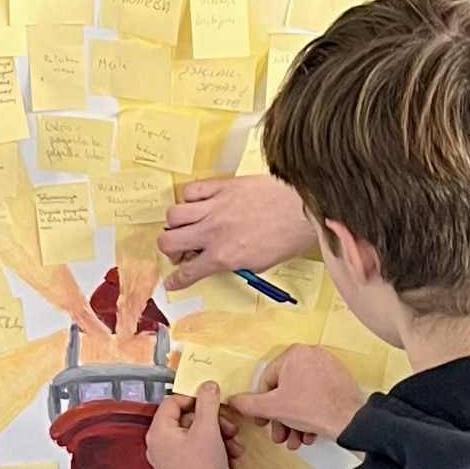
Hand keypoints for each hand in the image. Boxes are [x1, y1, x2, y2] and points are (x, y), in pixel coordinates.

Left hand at [146, 385, 239, 468]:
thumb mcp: (208, 430)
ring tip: (235, 445)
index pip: (173, 402)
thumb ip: (207, 403)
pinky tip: (231, 456)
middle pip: (188, 419)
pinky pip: (198, 450)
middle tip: (229, 426)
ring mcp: (170, 459)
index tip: (213, 401)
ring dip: (219, 436)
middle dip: (213, 421)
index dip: (195, 399)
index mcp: (159, 433)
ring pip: (196, 435)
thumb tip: (208, 386)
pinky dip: (215, 450)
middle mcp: (159, 445)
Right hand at [159, 175, 313, 290]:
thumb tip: (218, 261)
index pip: (188, 272)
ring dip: (176, 224)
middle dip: (169, 250)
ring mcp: (215, 207)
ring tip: (188, 225)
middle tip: (180, 251)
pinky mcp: (221, 187)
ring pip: (173, 215)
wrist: (302, 208)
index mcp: (224, 256)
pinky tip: (199, 203)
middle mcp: (213, 232)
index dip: (176, 280)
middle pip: (168, 241)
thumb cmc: (288, 236)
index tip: (172, 281)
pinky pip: (190, 191)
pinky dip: (189, 198)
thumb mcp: (260, 263)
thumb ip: (233, 263)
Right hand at [228, 346, 368, 450]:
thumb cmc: (310, 409)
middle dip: (282, 419)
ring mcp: (328, 367)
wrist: (350, 420)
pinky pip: (318, 397)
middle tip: (280, 438)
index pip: (268, 382)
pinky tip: (309, 435)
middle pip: (287, 392)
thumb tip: (232, 401)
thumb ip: (249, 404)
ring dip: (295, 423)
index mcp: (294, 353)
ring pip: (302, 398)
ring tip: (296, 442)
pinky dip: (311, 416)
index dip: (262, 407)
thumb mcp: (273, 408)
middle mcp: (312, 355)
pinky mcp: (341, 381)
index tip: (263, 424)